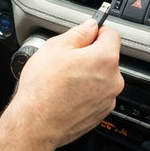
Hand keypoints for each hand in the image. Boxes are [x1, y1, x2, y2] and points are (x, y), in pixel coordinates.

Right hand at [7, 20, 123, 146]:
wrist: (36, 124)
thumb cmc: (43, 88)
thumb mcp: (55, 47)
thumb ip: (79, 33)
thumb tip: (90, 26)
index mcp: (105, 59)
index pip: (111, 34)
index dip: (96, 32)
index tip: (85, 35)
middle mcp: (113, 80)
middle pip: (106, 57)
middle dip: (90, 55)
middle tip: (66, 60)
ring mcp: (108, 99)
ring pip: (101, 77)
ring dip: (88, 75)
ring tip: (64, 80)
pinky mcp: (100, 113)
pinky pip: (97, 94)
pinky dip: (86, 92)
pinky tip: (67, 93)